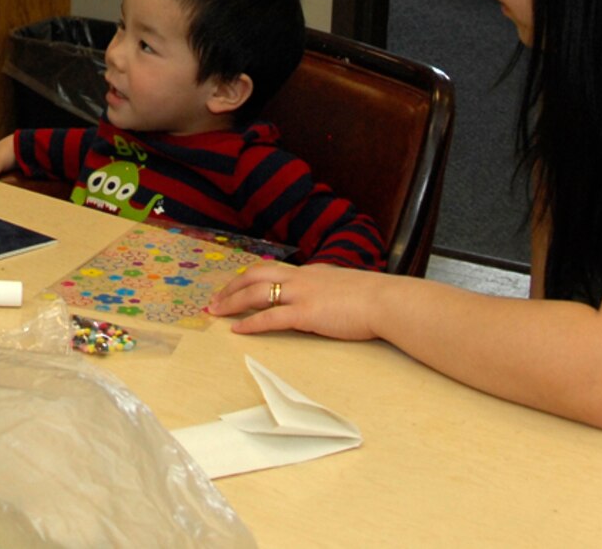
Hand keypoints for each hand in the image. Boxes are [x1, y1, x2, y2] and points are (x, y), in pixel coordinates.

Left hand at [208, 260, 389, 340]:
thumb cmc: (374, 298)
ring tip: (217, 312)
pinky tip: (238, 329)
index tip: (235, 287)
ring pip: (256, 293)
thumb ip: (330, 289)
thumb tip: (326, 297)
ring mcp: (302, 295)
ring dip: (232, 302)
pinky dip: (251, 323)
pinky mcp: (306, 314)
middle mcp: (301, 278)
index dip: (249, 280)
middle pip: (255, 275)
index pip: (272, 271)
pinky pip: (270, 318)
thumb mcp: (346, 286)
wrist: (386, 300)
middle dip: (231, 287)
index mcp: (310, 272)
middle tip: (214, 299)